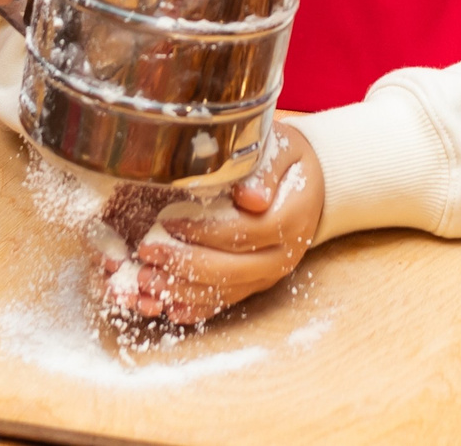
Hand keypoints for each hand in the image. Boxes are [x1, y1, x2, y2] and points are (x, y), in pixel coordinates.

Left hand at [103, 122, 324, 325]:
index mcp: (291, 220)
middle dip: (184, 264)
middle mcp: (283, 256)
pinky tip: (169, 307)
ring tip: (147, 279)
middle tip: (147, 253)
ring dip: (183, 290)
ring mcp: (270, 275)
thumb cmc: (289, 163)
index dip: (204, 231)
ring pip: (225, 292)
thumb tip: (250, 198)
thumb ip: (265, 172)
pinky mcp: (257, 285)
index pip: (244, 233)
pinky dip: (197, 308)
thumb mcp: (282, 152)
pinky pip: (226, 302)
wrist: (313, 186)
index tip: (168, 222)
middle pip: (231, 270)